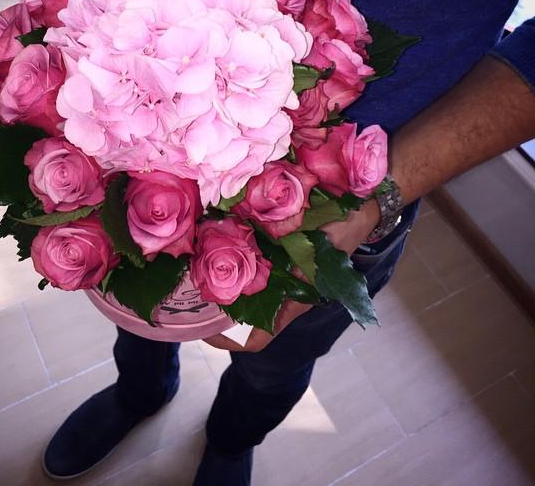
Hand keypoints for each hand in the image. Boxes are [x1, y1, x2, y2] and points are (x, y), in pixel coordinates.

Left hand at [202, 199, 380, 352]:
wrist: (361, 207)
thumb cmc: (344, 230)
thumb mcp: (321, 246)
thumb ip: (295, 257)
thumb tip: (262, 253)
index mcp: (294, 301)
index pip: (257, 339)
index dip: (228, 342)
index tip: (202, 330)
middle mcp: (284, 293)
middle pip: (243, 315)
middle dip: (216, 307)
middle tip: (188, 291)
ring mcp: (282, 276)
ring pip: (245, 289)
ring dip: (222, 281)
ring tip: (196, 267)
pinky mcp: (281, 256)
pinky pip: (252, 264)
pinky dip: (235, 257)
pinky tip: (218, 238)